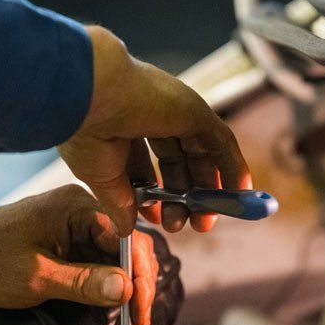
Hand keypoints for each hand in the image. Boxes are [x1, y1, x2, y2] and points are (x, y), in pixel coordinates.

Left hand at [0, 186, 158, 324]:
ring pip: (118, 266)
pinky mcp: (72, 246)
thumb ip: (83, 282)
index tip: (140, 317)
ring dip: (126, 303)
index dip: (141, 280)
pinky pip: (101, 269)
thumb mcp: (36, 277)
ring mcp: (79, 229)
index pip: (129, 240)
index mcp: (78, 208)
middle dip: (138, 298)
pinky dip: (108, 297)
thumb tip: (128, 289)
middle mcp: (85, 213)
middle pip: (130, 254)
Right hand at [58, 26, 250, 236]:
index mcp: (121, 128)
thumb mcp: (100, 177)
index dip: (155, 195)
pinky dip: (232, 166)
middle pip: (177, 162)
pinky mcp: (194, 110)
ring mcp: (174, 112)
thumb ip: (119, 202)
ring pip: (200, 154)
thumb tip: (125, 228)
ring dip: (208, 189)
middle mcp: (149, 117)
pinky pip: (221, 141)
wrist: (90, 96)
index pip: (147, 165)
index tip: (157, 219)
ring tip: (206, 222)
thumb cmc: (84, 130)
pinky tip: (239, 191)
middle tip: (187, 226)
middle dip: (183, 197)